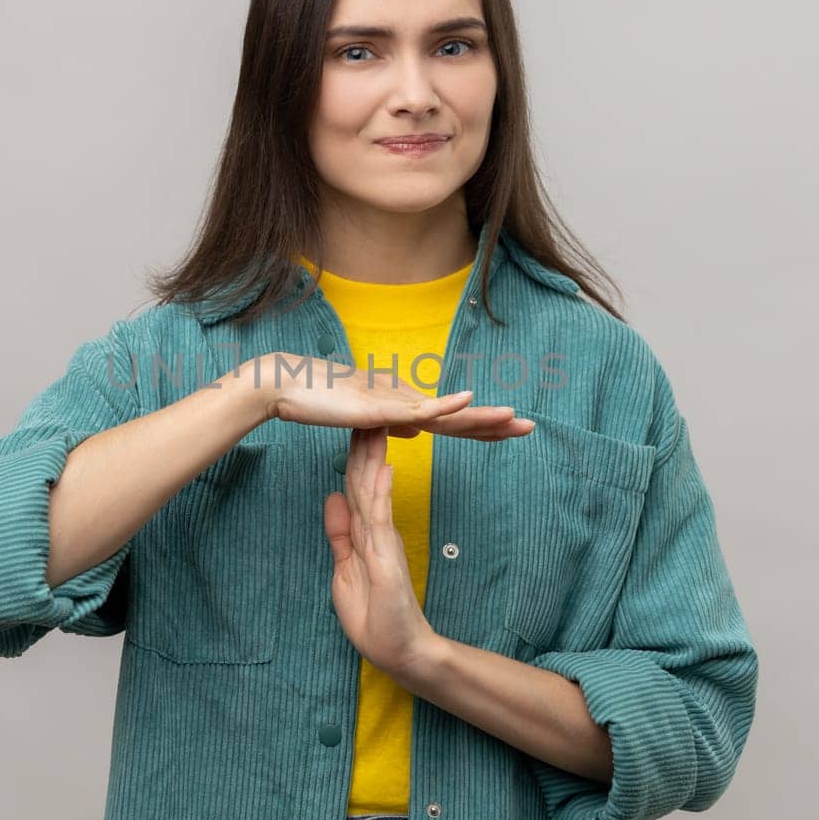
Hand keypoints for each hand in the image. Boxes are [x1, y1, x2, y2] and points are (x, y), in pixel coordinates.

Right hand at [248, 352, 534, 440]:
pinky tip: (470, 400)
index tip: (511, 431)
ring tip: (513, 419)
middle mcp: (407, 399)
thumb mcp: (364, 420)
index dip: (482, 428)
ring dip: (481, 417)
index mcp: (405, 406)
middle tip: (530, 427)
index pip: (452, 423)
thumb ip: (392, 423)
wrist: (288, 387)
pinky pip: (418, 407)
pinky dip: (446, 405)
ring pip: (446, 414)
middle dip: (495, 424)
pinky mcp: (380, 406)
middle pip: (458, 417)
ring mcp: (395, 400)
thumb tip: (417, 432)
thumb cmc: (321, 402)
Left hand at [323, 426, 441, 674]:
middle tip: (365, 403)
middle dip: (364, 442)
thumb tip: (332, 497)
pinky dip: (379, 491)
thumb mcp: (346, 569)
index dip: (353, 452)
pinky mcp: (388, 556)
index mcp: (368, 530)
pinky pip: (381, 517)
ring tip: (374, 422)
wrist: (401, 650)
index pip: (358, 483)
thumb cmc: (376, 616)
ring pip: (374, 490)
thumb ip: (340, 534)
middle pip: (368, 477)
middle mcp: (379, 528)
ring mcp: (384, 540)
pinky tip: (381, 466)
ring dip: (372, 456)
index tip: (350, 420)